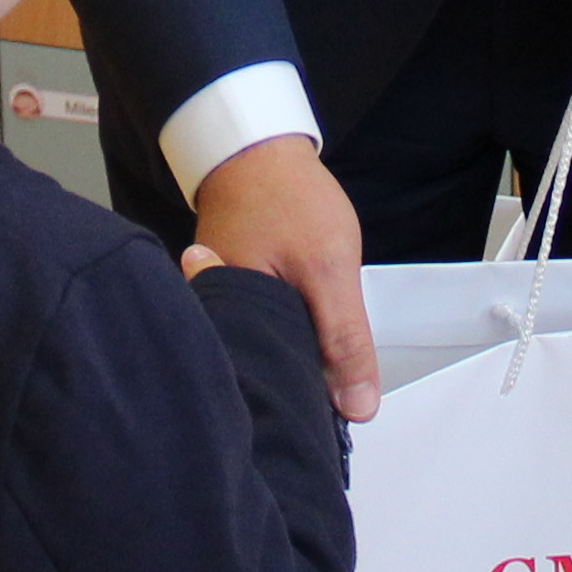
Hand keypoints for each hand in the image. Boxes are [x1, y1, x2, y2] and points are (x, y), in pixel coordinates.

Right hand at [194, 135, 378, 421]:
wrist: (258, 150)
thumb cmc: (285, 198)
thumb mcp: (329, 269)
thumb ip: (344, 339)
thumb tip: (357, 406)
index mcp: (228, 322)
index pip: (267, 391)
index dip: (303, 407)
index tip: (331, 422)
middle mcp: (213, 323)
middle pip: (264, 377)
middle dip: (301, 387)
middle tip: (333, 396)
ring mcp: (218, 310)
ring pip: (265, 355)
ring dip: (296, 361)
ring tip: (323, 370)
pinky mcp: (228, 298)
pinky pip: (261, 333)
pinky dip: (287, 337)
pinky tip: (305, 337)